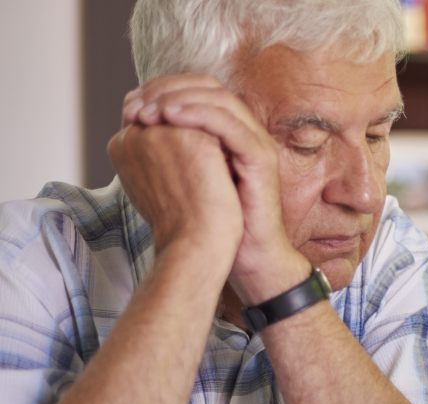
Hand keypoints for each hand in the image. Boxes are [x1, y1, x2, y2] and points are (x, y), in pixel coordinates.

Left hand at [122, 75, 305, 302]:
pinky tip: (170, 118)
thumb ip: (170, 150)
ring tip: (150, 111)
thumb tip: (135, 130)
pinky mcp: (261, 159)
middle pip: (209, 87)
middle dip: (168, 89)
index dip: (165, 89)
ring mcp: (257, 144)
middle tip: (138, 104)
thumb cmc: (218, 224)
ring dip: (179, 98)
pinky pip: (229, 125)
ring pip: (219, 100)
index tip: (132, 103)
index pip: (199, 91)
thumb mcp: (186, 177)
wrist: (247, 256)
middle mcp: (248, 132)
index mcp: (231, 134)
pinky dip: (197, 115)